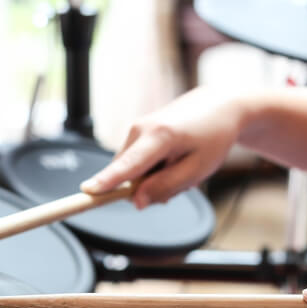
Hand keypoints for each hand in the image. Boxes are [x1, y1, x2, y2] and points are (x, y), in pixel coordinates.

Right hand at [80, 87, 246, 208]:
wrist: (218, 106)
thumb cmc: (212, 136)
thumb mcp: (197, 169)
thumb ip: (165, 186)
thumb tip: (136, 202)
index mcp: (159, 136)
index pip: (128, 166)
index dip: (107, 182)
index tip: (88, 191)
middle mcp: (140, 129)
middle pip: (127, 176)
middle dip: (147, 188)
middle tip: (180, 181)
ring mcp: (136, 129)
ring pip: (131, 172)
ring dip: (152, 178)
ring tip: (179, 165)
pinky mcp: (136, 132)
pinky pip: (135, 163)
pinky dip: (151, 169)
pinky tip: (171, 160)